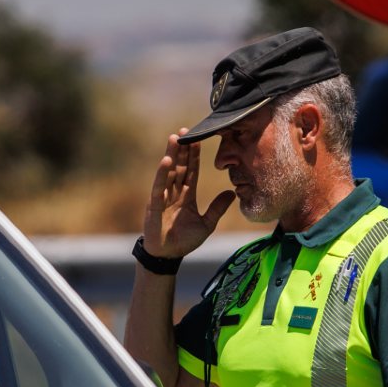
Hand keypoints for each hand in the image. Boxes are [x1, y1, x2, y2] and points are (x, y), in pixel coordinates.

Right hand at [142, 129, 234, 258]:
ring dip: (171, 155)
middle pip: (179, 167)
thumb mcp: (206, 224)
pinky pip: (159, 186)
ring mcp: (163, 197)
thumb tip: (232, 193)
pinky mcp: (154, 205)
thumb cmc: (183, 241)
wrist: (168, 256)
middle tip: (185, 130)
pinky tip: (166, 161)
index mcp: (185, 195)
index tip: (198, 140)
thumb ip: (217, 208)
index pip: (191, 171)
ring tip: (174, 138)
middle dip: (182, 149)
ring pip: (168, 172)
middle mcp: (174, 192)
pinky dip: (162, 174)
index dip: (195, 156)